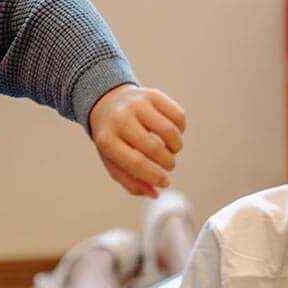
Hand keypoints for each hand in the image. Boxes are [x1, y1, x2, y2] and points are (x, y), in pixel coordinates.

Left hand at [90, 83, 184, 197]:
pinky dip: (181, 130)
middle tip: (168, 166)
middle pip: (155, 148)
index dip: (155, 176)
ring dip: (176, 147)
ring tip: (171, 151)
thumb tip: (155, 193)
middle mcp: (121, 119)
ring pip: (169, 131)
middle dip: (168, 163)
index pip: (136, 163)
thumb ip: (132, 182)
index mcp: (107, 140)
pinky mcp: (153, 94)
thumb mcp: (114, 162)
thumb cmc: (113, 140)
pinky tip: (173, 134)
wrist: (108, 104)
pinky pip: (178, 116)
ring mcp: (137, 104)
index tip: (165, 182)